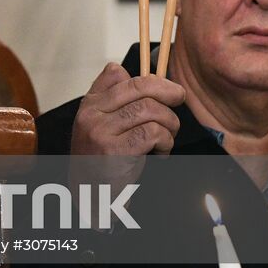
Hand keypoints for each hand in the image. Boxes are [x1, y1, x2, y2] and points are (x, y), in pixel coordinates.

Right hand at [69, 63, 185, 190]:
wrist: (90, 195)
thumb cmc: (101, 160)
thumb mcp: (100, 124)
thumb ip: (111, 99)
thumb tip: (129, 72)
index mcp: (89, 104)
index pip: (117, 74)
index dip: (148, 78)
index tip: (165, 88)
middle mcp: (91, 114)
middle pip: (139, 87)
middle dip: (167, 91)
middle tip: (179, 99)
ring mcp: (101, 131)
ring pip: (151, 110)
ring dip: (169, 124)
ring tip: (165, 139)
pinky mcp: (115, 150)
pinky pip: (153, 133)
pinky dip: (165, 143)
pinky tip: (159, 154)